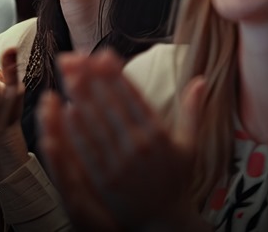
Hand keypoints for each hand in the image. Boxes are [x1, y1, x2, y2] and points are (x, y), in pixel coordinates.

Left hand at [39, 51, 202, 229]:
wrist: (164, 222)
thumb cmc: (176, 180)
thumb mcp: (190, 146)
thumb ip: (192, 111)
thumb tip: (202, 79)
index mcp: (159, 134)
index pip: (134, 96)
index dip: (116, 74)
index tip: (103, 53)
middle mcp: (139, 146)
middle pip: (110, 104)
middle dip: (91, 77)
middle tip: (74, 56)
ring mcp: (120, 162)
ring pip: (96, 122)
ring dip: (79, 95)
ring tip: (67, 73)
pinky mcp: (104, 178)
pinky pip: (87, 148)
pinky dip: (76, 129)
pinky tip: (65, 110)